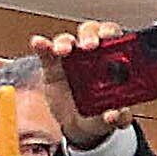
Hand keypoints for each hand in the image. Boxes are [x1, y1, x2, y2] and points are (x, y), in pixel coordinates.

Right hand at [28, 22, 140, 149]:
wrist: (76, 123)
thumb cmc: (99, 112)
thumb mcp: (112, 116)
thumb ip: (118, 117)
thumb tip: (114, 115)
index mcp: (112, 60)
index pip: (114, 37)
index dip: (111, 33)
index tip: (109, 37)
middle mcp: (90, 53)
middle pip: (91, 33)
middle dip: (89, 36)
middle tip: (89, 46)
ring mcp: (70, 58)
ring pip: (68, 40)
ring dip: (65, 42)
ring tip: (63, 51)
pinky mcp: (51, 66)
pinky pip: (46, 52)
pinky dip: (42, 46)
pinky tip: (38, 43)